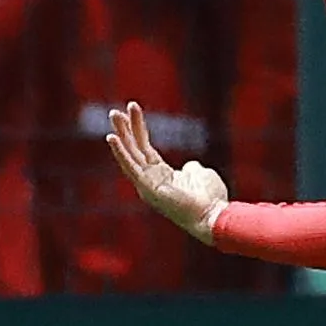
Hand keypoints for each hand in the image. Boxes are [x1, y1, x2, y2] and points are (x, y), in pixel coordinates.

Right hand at [105, 101, 229, 241]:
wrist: (213, 216)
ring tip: (113, 115)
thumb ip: (191, 169)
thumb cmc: (210, 199)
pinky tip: (112, 138)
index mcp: (162, 176)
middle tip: (114, 112)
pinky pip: (131, 167)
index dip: (138, 130)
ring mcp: (147, 185)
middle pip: (134, 150)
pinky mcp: (147, 188)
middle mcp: (150, 180)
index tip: (133, 109)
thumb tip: (190, 166)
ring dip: (120, 135)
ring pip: (130, 155)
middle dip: (125, 130)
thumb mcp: (200, 175)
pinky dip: (120, 153)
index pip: (145, 149)